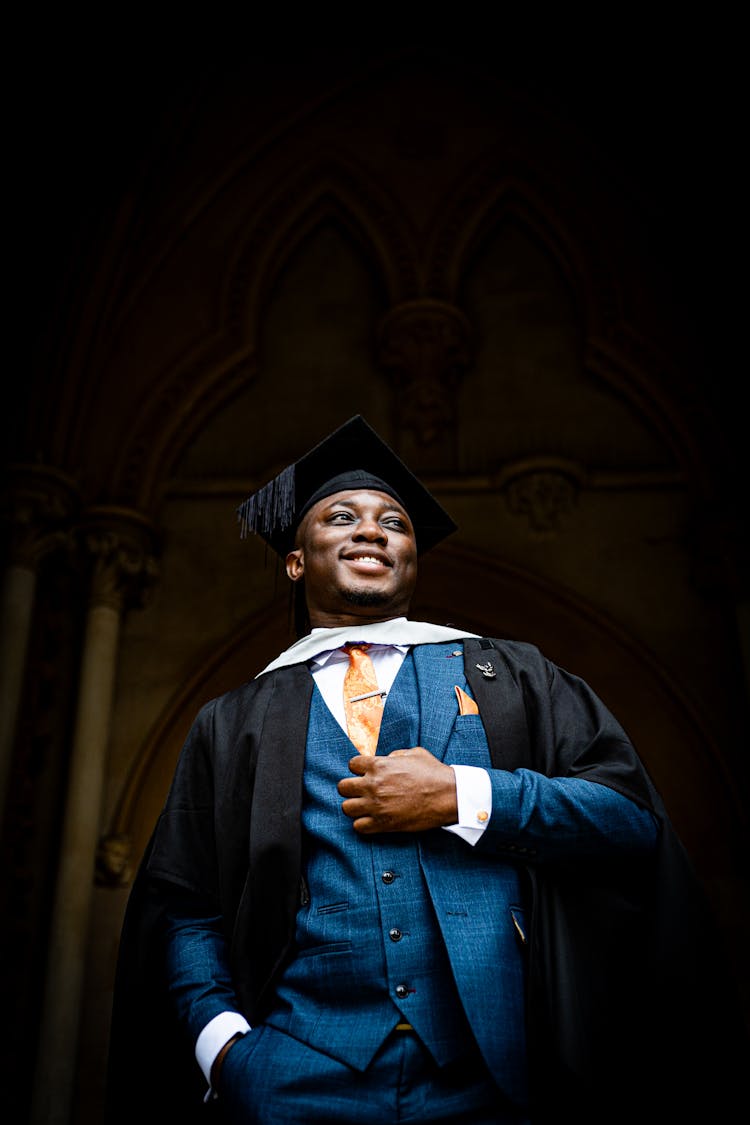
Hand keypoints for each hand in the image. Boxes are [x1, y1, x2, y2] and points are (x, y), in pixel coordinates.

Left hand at [337, 746, 457, 833]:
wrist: (448, 796)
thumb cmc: (433, 773)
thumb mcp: (414, 754)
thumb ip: (395, 755)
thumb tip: (387, 759)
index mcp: (379, 765)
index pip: (351, 764)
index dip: (358, 768)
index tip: (365, 773)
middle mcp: (373, 785)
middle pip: (343, 787)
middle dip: (351, 788)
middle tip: (362, 791)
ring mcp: (376, 805)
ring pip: (346, 808)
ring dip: (355, 807)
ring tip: (365, 807)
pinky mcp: (383, 824)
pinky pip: (358, 827)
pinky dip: (363, 824)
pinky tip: (372, 820)